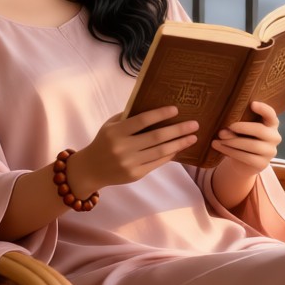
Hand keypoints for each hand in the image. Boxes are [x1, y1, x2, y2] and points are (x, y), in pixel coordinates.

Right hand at [69, 107, 198, 193]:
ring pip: (161, 151)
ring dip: (179, 143)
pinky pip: (157, 163)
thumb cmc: (104, 142)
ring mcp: (130, 163)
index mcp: (116, 132)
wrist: (90, 169)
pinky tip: (179, 148)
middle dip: (178, 130)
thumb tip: (155, 109)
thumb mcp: (110, 125)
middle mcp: (123, 148)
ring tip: (193, 137)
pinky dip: (170, 154)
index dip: (161, 114)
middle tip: (194, 124)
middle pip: (157, 137)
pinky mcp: (136, 175)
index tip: (176, 109)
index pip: (143, 120)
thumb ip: (129, 117)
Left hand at [211, 100, 280, 175]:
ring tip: (217, 140)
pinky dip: (231, 152)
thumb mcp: (239, 131)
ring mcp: (270, 152)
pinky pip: (247, 157)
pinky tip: (220, 148)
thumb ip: (234, 129)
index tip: (252, 104)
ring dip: (232, 142)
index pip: (271, 114)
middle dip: (241, 128)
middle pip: (260, 130)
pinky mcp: (263, 164)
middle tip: (223, 129)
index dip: (263, 109)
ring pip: (252, 145)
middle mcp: (274, 137)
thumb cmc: (242, 139)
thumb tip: (224, 131)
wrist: (243, 163)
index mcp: (271, 124)